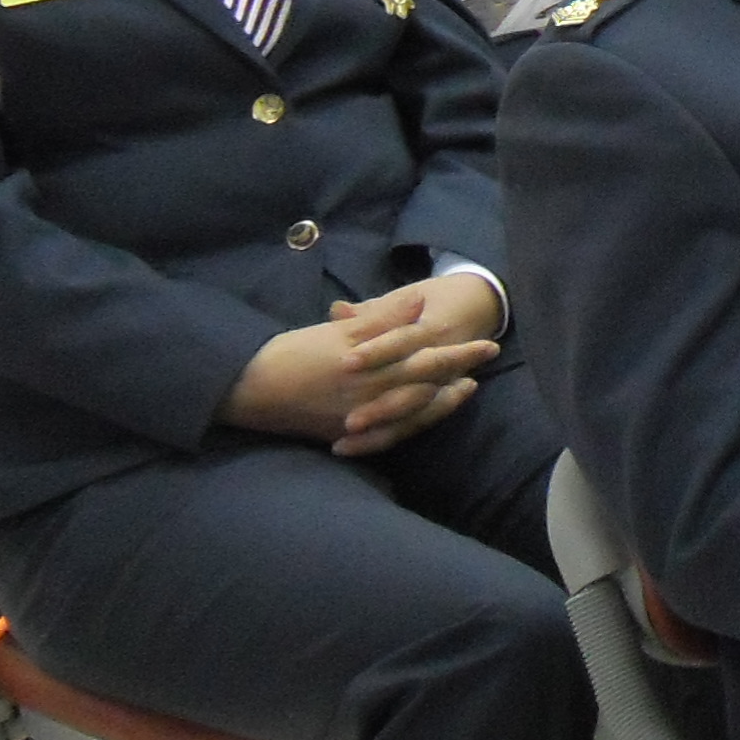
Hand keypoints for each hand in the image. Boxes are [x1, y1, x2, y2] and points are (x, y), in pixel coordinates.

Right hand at [221, 274, 503, 455]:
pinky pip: (389, 435)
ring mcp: (362, 421)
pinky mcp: (348, 435)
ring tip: (462, 390)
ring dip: (441, 403)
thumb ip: (383, 319)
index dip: (461, 354)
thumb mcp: (339, 332)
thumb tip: (419, 303)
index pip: (428, 360)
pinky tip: (422, 417)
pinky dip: (411, 426)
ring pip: (414, 415)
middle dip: (458, 377)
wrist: (251, 389)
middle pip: (427, 388)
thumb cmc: (294, 353)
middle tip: (484, 366)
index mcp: (372, 368)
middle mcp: (373, 399)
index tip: (488, 346)